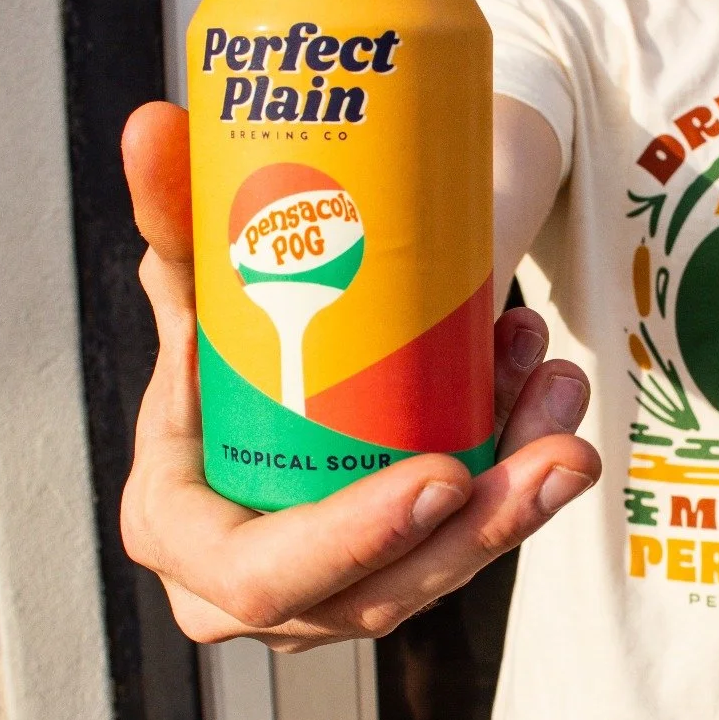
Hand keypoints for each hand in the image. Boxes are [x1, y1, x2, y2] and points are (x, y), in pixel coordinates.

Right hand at [118, 101, 601, 650]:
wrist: (252, 382)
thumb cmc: (212, 351)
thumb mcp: (194, 295)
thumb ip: (174, 224)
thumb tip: (153, 125)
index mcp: (186, 536)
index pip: (265, 574)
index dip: (355, 538)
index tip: (442, 475)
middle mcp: (258, 591)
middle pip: (379, 594)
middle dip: (481, 530)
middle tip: (555, 454)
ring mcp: (332, 595)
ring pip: (438, 575)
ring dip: (519, 499)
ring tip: (565, 409)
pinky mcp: (392, 576)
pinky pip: (462, 548)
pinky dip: (515, 480)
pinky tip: (548, 404)